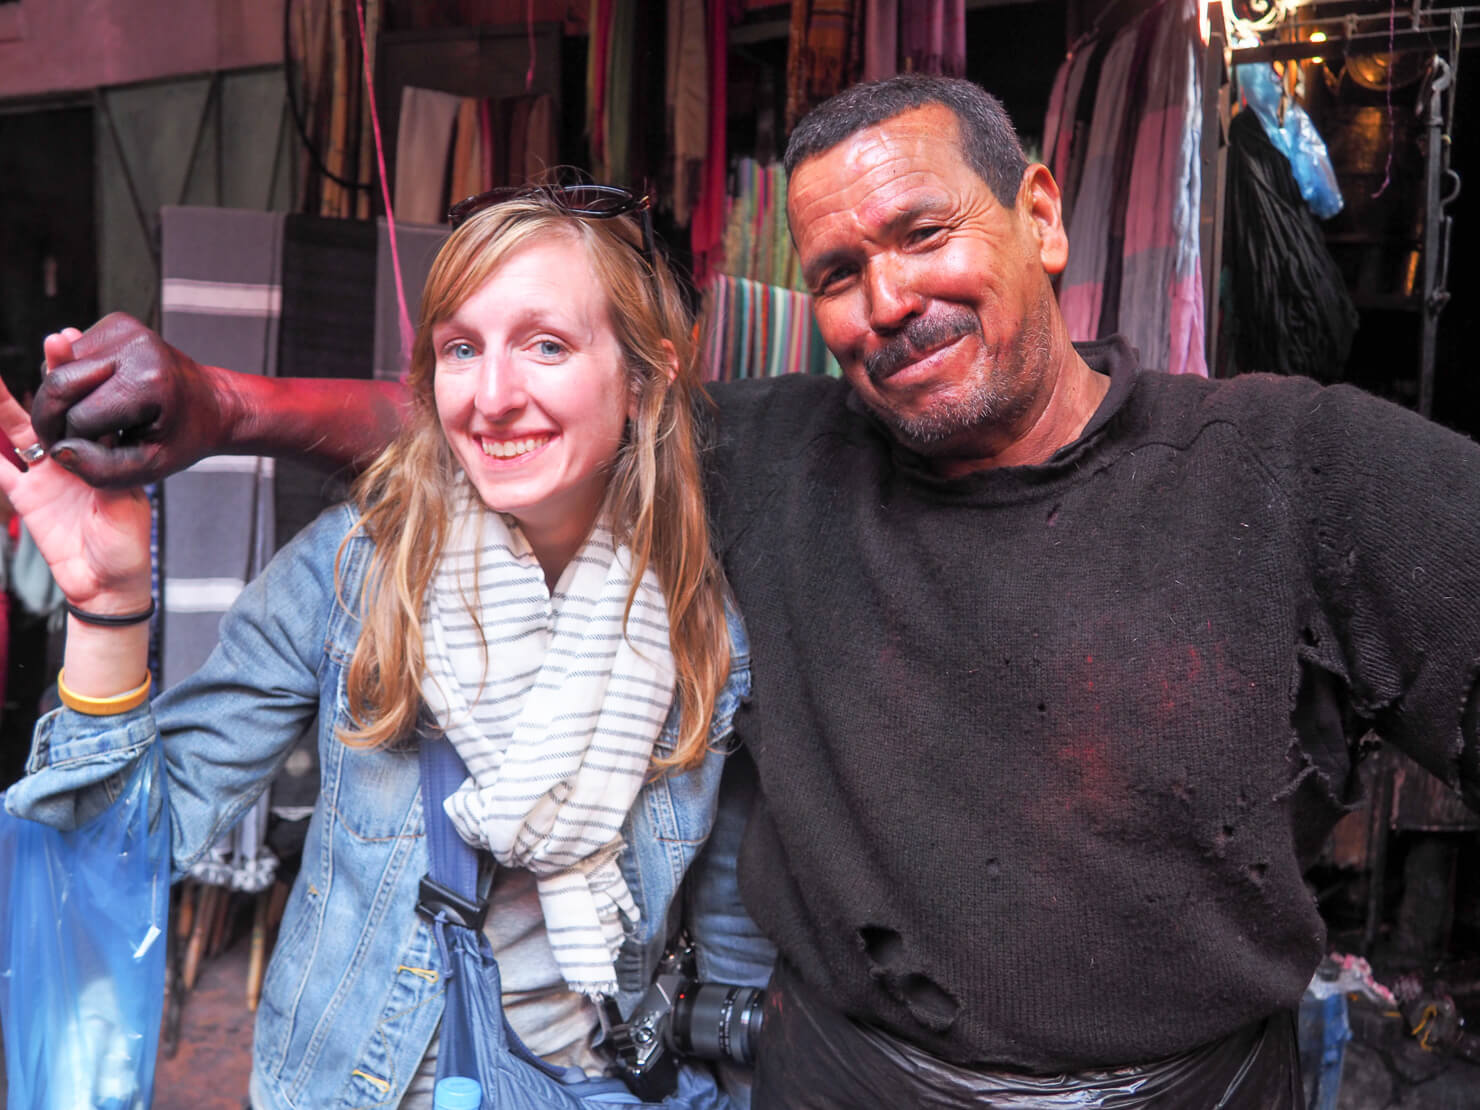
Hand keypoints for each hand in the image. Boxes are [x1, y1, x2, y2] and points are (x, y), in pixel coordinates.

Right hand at [0, 330, 152, 609]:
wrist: (106, 585)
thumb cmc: (127, 547)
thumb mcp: (125, 506)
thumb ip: (103, 477)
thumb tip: (83, 450)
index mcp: (104, 454)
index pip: (94, 406)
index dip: (86, 377)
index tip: (80, 348)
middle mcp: (75, 456)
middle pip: (58, 407)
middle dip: (57, 374)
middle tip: (57, 340)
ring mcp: (47, 473)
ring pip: (20, 428)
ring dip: (6, 400)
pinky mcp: (24, 496)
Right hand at [30, 312, 232, 488]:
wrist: (212, 402)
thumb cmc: (184, 436)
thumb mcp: (151, 466)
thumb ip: (102, 469)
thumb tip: (58, 452)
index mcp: (147, 382)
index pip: (79, 418)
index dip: (75, 444)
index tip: (85, 455)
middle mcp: (134, 346)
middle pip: (59, 385)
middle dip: (52, 418)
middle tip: (63, 440)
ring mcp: (124, 328)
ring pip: (58, 369)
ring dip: (63, 400)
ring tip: (93, 419)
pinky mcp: (116, 322)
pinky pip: (70, 356)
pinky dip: (74, 381)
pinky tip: (99, 396)